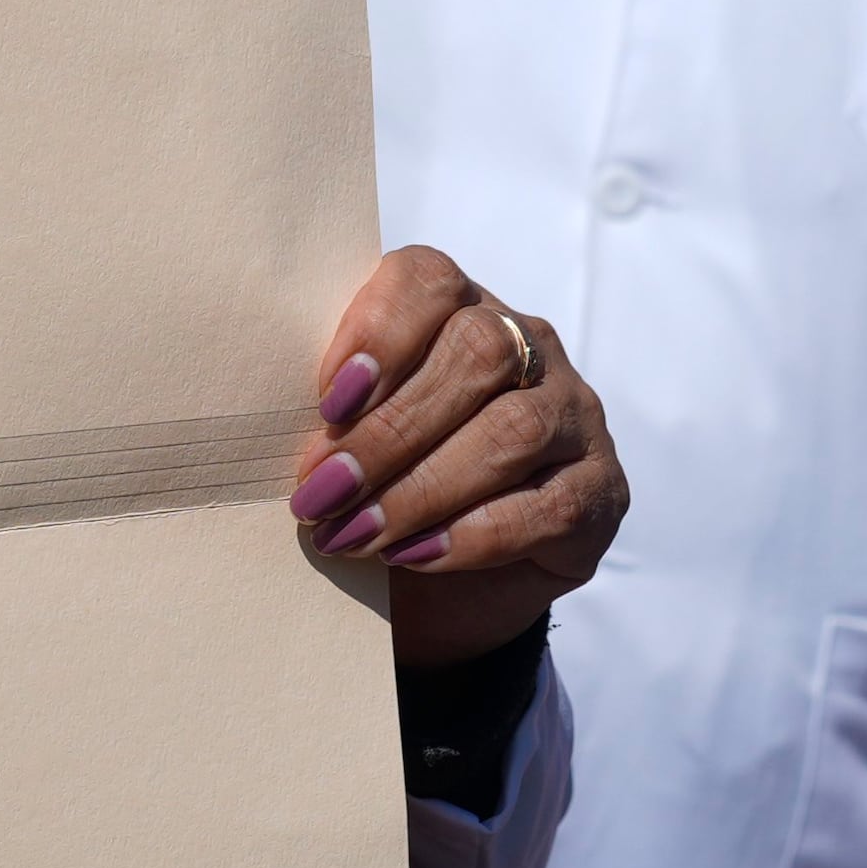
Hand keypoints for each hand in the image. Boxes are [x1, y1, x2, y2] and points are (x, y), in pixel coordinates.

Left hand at [294, 247, 628, 667]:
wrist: (446, 588)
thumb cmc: (383, 491)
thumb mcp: (349, 441)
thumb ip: (329, 414)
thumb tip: (266, 420)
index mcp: (458, 308)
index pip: (429, 279)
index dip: (379, 331)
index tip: (326, 401)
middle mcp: (528, 346)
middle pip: (475, 354)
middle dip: (388, 431)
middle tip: (321, 495)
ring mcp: (575, 415)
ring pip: (513, 429)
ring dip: (421, 489)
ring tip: (355, 535)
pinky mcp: (600, 491)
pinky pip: (545, 505)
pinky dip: (471, 535)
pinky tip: (415, 555)